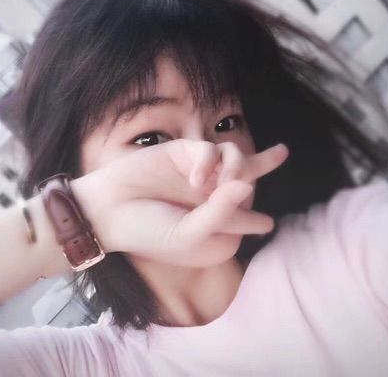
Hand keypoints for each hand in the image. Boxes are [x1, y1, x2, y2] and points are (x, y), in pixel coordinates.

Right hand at [72, 139, 288, 265]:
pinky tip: (196, 178)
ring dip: (238, 167)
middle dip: (264, 164)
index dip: (257, 220)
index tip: (266, 223)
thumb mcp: (187, 236)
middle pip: (246, 178)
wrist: (106, 209)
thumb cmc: (146, 231)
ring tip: (225, 180)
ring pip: (234, 159)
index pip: (247, 220)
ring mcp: (198, 175)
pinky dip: (208, 163)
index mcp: (214, 227)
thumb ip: (220, 214)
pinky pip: (210, 150)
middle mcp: (210, 199)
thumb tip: (246, 186)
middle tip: (281, 152)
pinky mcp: (184, 154)